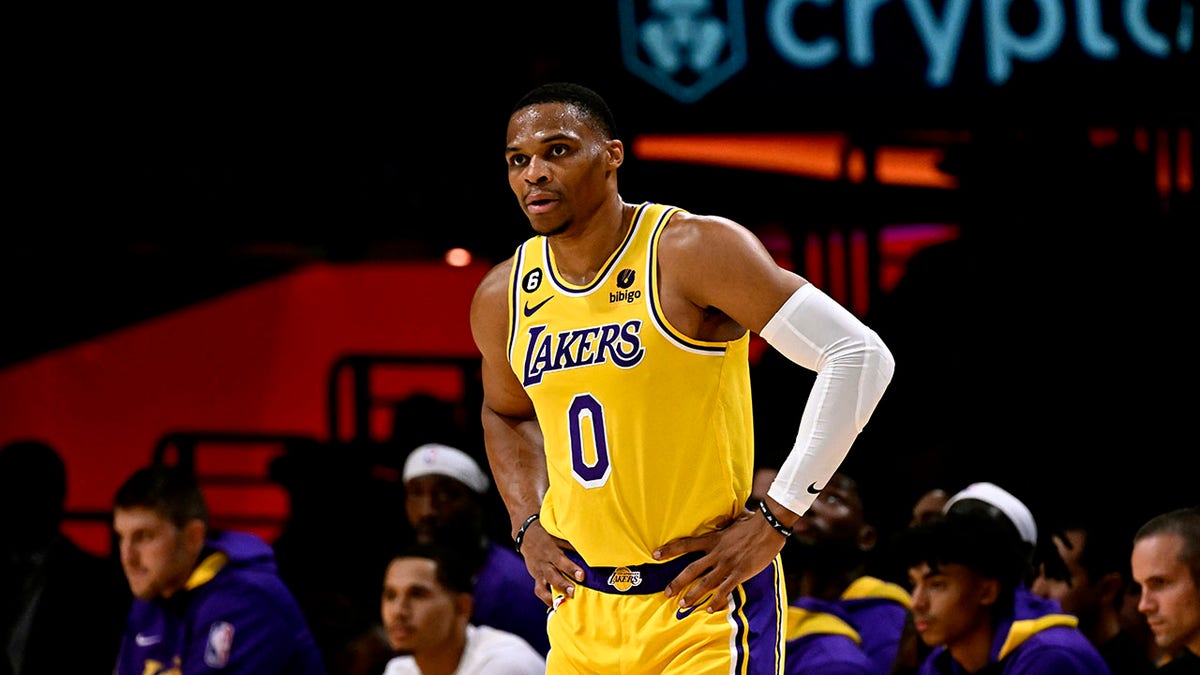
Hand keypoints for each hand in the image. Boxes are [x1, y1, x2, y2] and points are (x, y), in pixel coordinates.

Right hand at [520, 520, 585, 606]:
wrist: (526, 535)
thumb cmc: (548, 535)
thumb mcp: (558, 536)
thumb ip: (571, 545)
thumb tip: (589, 551)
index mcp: (550, 550)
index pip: (561, 561)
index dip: (571, 569)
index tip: (582, 576)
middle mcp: (544, 563)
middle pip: (553, 576)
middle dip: (564, 585)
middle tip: (574, 593)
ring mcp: (538, 571)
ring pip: (543, 586)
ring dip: (554, 596)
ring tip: (564, 605)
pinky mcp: (536, 577)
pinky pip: (539, 590)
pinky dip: (547, 599)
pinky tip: (556, 606)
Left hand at [653, 507, 786, 612]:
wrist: (769, 526)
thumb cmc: (752, 522)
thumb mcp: (731, 522)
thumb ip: (723, 527)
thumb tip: (720, 521)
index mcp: (713, 539)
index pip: (685, 544)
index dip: (669, 550)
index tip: (655, 555)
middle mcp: (716, 553)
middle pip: (691, 570)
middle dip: (677, 582)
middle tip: (667, 593)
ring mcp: (727, 564)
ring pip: (705, 583)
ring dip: (693, 595)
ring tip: (683, 605)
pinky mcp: (740, 573)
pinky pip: (725, 590)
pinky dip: (716, 601)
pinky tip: (709, 609)